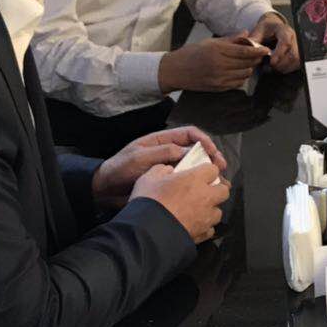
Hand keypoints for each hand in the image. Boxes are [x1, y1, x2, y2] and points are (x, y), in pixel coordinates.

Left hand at [90, 126, 226, 208]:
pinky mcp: (168, 183)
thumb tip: (188, 151)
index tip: (213, 152)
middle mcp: (169, 152)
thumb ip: (162, 152)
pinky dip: (197, 185)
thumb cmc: (119, 169)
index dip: (204, 140)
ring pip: (194, 166)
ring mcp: (169, 168)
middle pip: (196, 149)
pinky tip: (203, 192)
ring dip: (207, 172)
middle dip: (211, 156)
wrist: (105, 190)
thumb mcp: (139, 157)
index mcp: (162, 140)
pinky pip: (186, 181)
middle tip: (221, 168)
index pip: (189, 134)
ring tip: (218, 181)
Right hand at [131, 163, 228, 243]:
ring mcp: (206, 217)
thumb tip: (168, 170)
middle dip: (216, 189)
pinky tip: (194, 225)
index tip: (198, 174)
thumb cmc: (148, 201)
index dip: (206, 171)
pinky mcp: (202, 234)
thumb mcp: (148, 178)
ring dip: (211, 209)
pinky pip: (210, 229)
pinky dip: (204, 227)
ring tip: (198, 210)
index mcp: (195, 179)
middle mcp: (205, 197)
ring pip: (218, 211)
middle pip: (223, 190)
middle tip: (203, 191)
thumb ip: (161, 170)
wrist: (147, 233)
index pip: (213, 169)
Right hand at [158, 35, 269, 92]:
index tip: (266, 49)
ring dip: (249, 69)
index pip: (244, 52)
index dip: (258, 51)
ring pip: (244, 74)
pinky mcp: (218, 88)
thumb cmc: (191, 53)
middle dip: (256, 59)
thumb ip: (230, 39)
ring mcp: (218, 78)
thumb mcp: (210, 42)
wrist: (175, 71)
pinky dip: (242, 77)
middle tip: (259, 55)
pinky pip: (237, 83)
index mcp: (217, 51)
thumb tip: (246, 33)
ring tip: (249, 63)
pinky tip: (239, 72)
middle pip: (246, 64)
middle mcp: (219, 65)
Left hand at [248, 12, 299, 73]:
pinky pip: (296, 64)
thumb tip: (248, 45)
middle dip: (280, 64)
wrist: (273, 28)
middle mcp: (293, 38)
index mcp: (284, 30)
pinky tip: (277, 68)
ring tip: (271, 68)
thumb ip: (254, 38)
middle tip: (269, 67)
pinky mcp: (298, 53)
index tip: (271, 62)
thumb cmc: (266, 29)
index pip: (286, 42)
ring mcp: (297, 46)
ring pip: (296, 61)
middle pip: (293, 55)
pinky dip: (286, 69)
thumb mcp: (258, 30)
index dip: (279, 53)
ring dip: (283, 68)